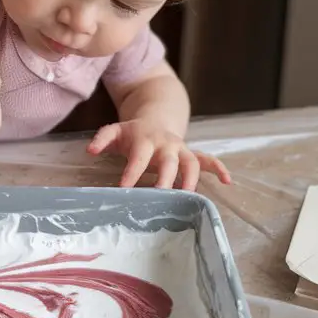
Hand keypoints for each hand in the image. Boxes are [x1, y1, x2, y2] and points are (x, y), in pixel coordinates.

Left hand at [88, 119, 230, 190]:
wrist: (155, 119)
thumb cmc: (132, 133)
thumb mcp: (114, 130)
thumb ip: (102, 139)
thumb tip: (90, 150)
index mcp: (145, 139)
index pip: (138, 157)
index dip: (132, 173)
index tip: (123, 190)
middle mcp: (166, 144)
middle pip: (169, 161)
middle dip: (166, 179)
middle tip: (160, 197)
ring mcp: (181, 149)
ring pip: (192, 163)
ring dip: (191, 180)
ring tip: (189, 198)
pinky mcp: (193, 154)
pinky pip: (208, 160)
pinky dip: (219, 168)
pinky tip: (227, 181)